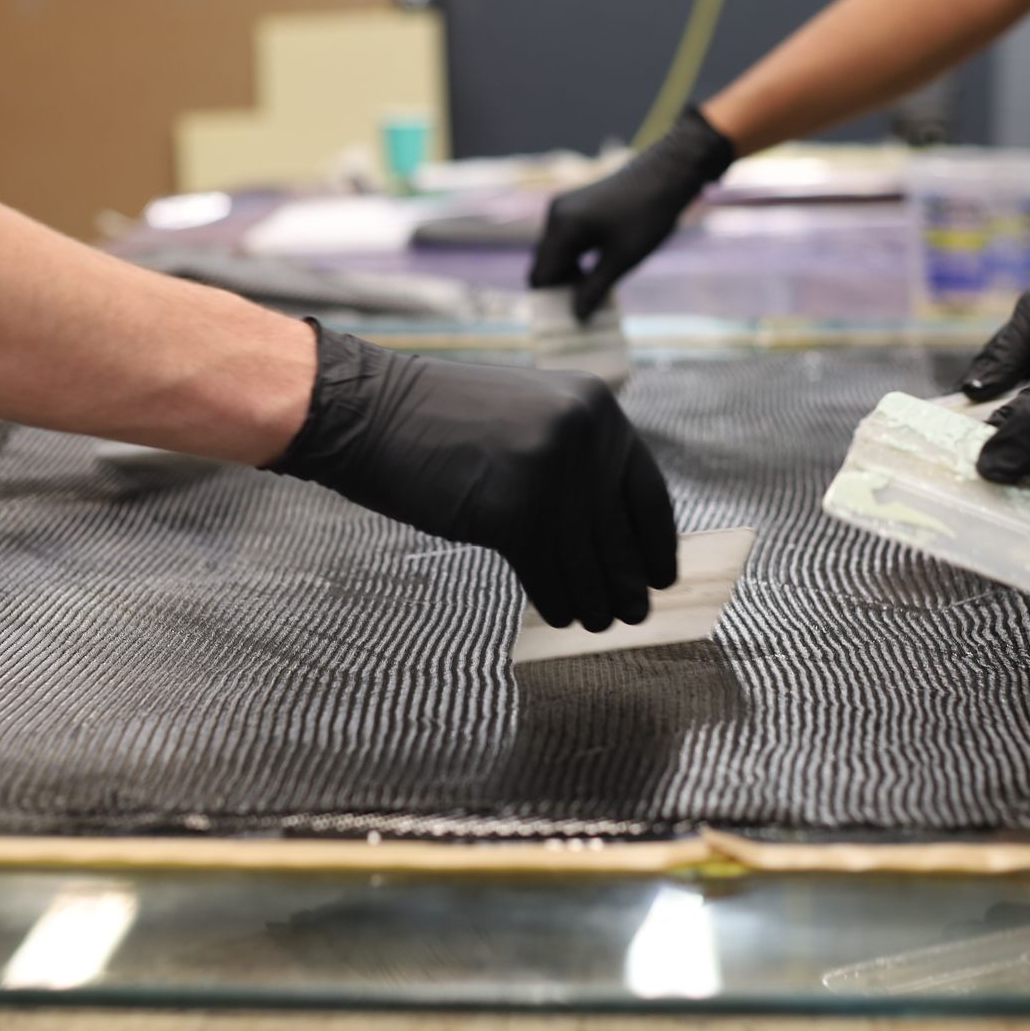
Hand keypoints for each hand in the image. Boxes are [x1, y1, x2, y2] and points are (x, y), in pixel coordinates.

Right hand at [267, 322, 678, 630]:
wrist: (368, 410)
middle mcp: (584, 436)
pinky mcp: (515, 513)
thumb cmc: (439, 421)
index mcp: (596, 408)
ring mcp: (552, 474)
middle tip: (632, 613)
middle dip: (626, 581)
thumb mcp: (529, 418)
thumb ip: (576, 460)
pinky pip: (551, 575)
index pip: (645, 489)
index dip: (655, 542)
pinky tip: (557, 612)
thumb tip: (613, 535)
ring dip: (594, 601)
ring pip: (588, 563)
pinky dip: (557, 600)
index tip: (662, 576)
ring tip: (595, 622)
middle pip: (619, 534)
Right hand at [529, 105, 734, 321]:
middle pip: (544, 265)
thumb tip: (576, 317)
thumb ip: (594, 290)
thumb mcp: (621, 260)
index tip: (572, 317)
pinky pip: (564, 239)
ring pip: (554, 253)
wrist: (667, 174)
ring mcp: (563, 208)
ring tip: (594, 289)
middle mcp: (555, 216)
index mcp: (562, 228)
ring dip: (568, 273)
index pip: (541, 276)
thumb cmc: (647, 216)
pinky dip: (575, 257)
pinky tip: (595, 269)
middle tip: (585, 306)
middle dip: (560, 288)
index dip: (552, 300)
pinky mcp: (574, 206)